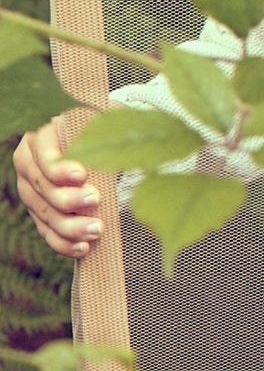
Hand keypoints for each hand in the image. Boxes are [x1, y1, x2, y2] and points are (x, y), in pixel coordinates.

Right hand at [13, 120, 104, 257]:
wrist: (96, 144)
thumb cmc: (99, 130)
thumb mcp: (101, 122)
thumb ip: (106, 130)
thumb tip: (128, 144)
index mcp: (38, 140)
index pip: (44, 156)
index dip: (59, 169)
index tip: (82, 175)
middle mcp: (28, 166)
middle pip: (43, 188)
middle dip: (69, 199)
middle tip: (96, 200)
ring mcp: (31, 192)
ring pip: (45, 214)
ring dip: (70, 227)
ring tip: (96, 230)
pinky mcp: (38, 214)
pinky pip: (47, 232)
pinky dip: (64, 243)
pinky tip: (83, 247)